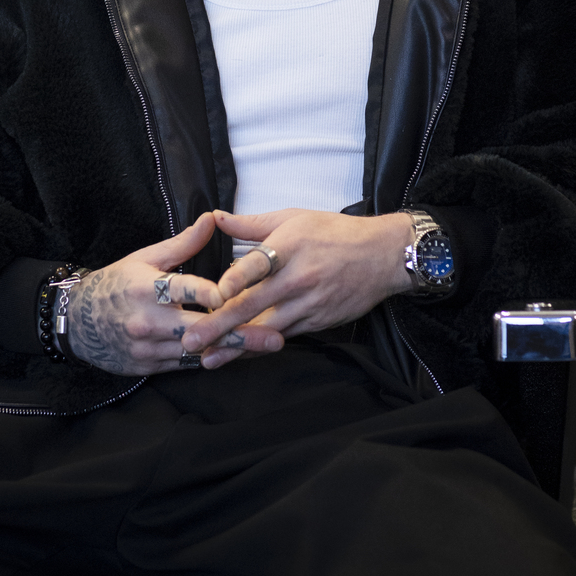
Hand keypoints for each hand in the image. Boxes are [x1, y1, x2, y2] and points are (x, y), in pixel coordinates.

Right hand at [66, 213, 283, 374]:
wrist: (76, 322)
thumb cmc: (115, 284)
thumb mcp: (144, 258)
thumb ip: (182, 244)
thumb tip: (212, 219)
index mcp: (146, 289)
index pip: (183, 289)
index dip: (210, 292)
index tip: (234, 295)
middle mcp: (147, 321)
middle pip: (199, 329)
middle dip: (238, 334)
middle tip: (274, 336)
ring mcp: (148, 348)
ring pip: (197, 352)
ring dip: (232, 350)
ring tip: (267, 346)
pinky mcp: (149, 367)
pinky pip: (186, 365)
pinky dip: (212, 359)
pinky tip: (240, 356)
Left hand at [180, 208, 413, 367]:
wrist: (384, 256)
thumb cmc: (336, 233)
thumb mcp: (294, 218)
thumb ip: (252, 223)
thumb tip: (216, 217)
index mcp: (290, 245)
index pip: (258, 264)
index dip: (235, 279)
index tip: (213, 294)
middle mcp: (298, 277)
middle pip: (254, 303)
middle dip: (220, 324)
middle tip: (191, 339)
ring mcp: (309, 303)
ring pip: (267, 328)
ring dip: (236, 345)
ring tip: (208, 359)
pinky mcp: (318, 322)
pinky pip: (284, 336)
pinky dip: (261, 346)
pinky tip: (241, 355)